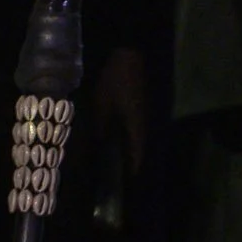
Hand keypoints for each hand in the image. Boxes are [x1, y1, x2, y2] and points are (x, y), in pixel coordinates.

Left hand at [91, 46, 148, 174]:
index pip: (136, 158)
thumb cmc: (115, 81)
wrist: (129, 54)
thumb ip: (100, 128)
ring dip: (126, 151)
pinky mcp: (138, 106)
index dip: (130, 173)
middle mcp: (143, 125)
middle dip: (127, 165)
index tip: (122, 187)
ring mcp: (142, 115)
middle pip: (137, 151)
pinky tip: (112, 139)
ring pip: (134, 140)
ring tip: (111, 162)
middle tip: (114, 178)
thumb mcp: (102, 105)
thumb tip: (98, 146)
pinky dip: (124, 138)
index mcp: (137, 128)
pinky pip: (132, 129)